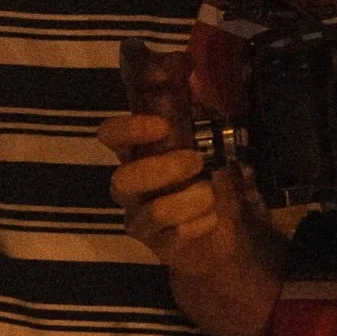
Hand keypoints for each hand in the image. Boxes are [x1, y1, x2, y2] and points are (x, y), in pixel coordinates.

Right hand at [100, 112, 247, 274]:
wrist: (225, 233)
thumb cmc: (211, 183)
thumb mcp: (212, 146)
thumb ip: (200, 122)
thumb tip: (199, 90)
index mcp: (138, 156)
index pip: (112, 136)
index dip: (129, 129)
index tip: (163, 127)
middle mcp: (131, 187)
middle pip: (122, 179)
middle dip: (164, 169)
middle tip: (197, 162)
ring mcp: (141, 218)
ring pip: (152, 212)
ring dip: (188, 200)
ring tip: (210, 194)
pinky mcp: (159, 246)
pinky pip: (175, 235)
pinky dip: (200, 223)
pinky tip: (212, 218)